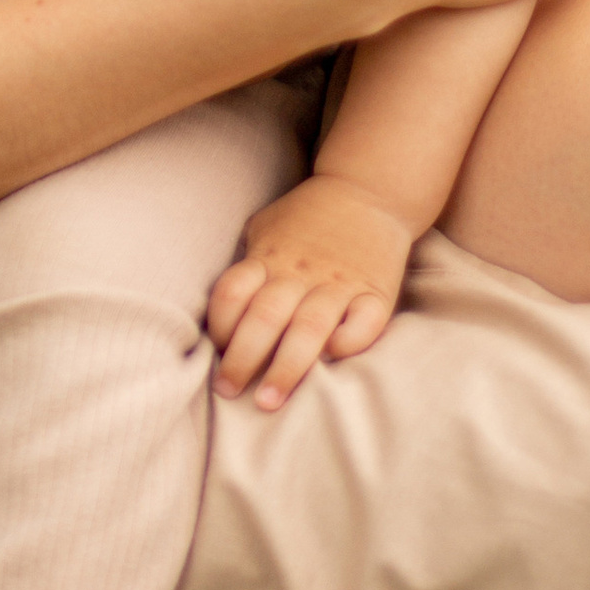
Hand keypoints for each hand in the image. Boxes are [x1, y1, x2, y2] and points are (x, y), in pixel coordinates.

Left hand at [205, 174, 418, 408]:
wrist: (368, 190)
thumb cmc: (307, 217)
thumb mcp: (264, 226)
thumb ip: (245, 264)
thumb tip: (218, 313)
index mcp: (269, 256)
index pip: (232, 292)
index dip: (218, 325)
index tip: (214, 353)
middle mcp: (301, 272)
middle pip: (265, 318)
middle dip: (242, 360)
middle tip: (229, 392)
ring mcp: (340, 282)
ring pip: (309, 329)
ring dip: (286, 368)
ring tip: (269, 400)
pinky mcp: (375, 293)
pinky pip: (364, 324)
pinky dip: (347, 344)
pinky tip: (332, 361)